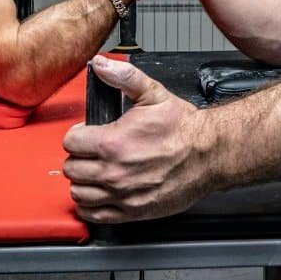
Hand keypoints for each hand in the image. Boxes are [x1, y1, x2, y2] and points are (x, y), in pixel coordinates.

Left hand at [63, 56, 210, 221]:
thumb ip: (124, 77)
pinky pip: (95, 215)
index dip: (78, 135)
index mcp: (113, 143)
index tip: (87, 134)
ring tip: (95, 172)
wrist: (210, 154)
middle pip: (71, 169)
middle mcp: (113, 172)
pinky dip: (91, 206)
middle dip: (79, 157)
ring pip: (79, 193)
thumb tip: (102, 65)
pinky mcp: (132, 211)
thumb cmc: (184, 128)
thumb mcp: (154, 94)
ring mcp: (122, 195)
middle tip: (92, 152)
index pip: (70, 142)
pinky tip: (98, 194)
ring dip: (83, 182)